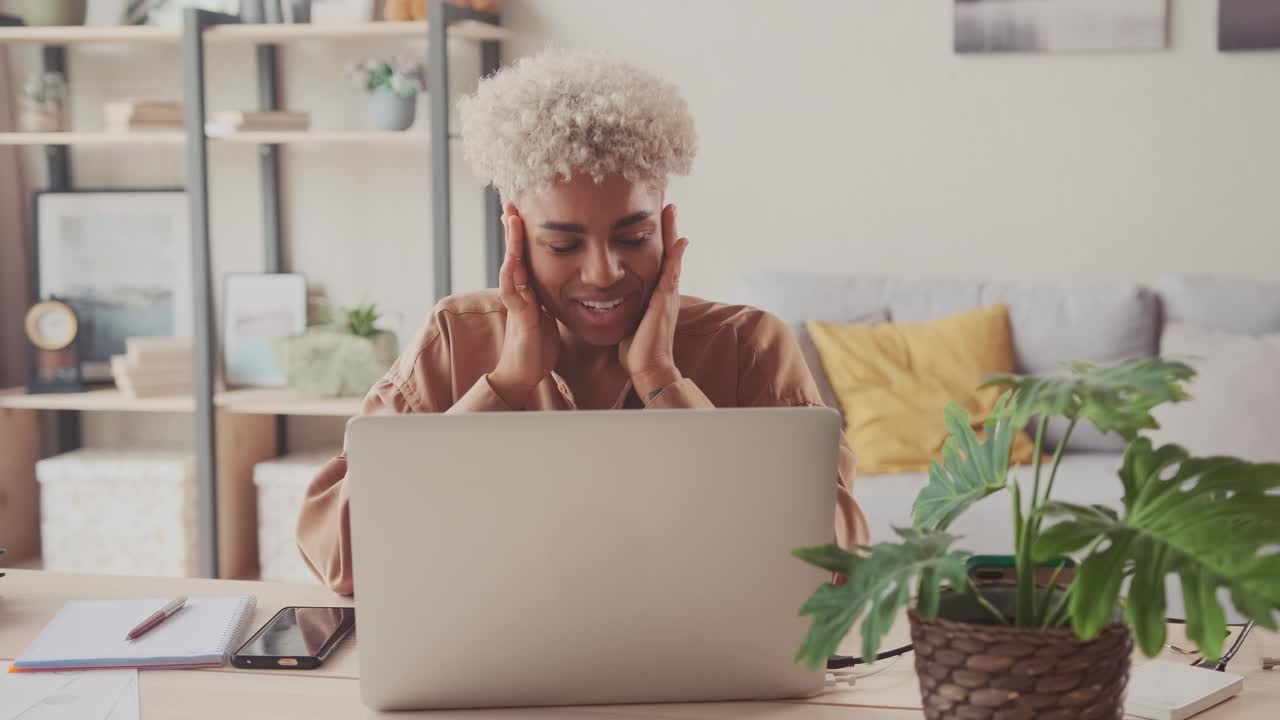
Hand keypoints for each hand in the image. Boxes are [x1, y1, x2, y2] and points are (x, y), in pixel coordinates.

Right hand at [490, 204, 560, 408]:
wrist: (526, 372)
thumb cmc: (539, 345)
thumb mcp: (551, 312)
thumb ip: (554, 296)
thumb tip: (571, 282)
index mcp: (530, 288)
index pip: (527, 253)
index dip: (526, 231)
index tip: (527, 207)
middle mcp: (520, 290)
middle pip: (515, 251)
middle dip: (513, 227)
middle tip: (511, 200)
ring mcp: (517, 301)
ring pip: (511, 264)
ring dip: (510, 241)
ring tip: (510, 218)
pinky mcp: (519, 315)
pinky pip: (513, 290)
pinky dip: (512, 272)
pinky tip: (512, 258)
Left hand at [620, 203, 688, 400]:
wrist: (648, 369)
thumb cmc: (636, 349)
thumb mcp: (629, 320)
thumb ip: (626, 307)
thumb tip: (609, 300)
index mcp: (656, 295)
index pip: (659, 262)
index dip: (659, 241)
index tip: (656, 221)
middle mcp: (666, 292)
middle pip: (669, 253)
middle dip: (668, 230)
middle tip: (668, 205)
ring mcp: (668, 296)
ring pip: (672, 257)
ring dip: (672, 233)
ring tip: (672, 210)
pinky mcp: (664, 302)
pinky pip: (672, 274)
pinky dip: (676, 256)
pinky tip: (679, 240)